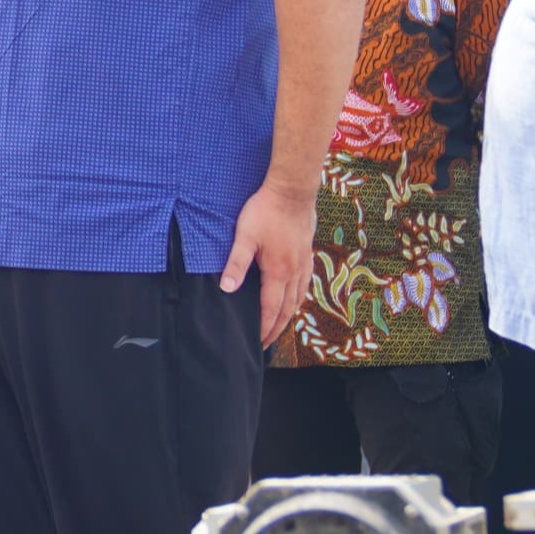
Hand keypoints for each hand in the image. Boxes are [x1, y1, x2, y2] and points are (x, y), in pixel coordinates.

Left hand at [221, 183, 317, 348]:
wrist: (293, 191)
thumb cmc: (265, 211)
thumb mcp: (244, 236)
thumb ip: (236, 263)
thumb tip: (226, 289)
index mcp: (278, 272)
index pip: (270, 309)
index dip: (263, 327)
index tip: (257, 341)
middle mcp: (295, 272)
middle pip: (288, 309)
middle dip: (277, 328)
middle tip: (267, 343)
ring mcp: (304, 263)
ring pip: (299, 298)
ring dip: (289, 316)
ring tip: (280, 327)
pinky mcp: (307, 253)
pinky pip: (306, 284)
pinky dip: (299, 298)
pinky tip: (295, 298)